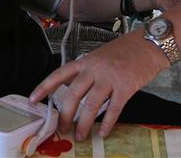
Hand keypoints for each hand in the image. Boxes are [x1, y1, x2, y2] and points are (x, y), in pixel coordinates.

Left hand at [29, 31, 165, 140]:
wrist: (148, 45)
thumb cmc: (123, 51)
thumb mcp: (98, 57)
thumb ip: (85, 73)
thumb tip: (70, 91)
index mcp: (85, 61)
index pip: (59, 74)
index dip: (44, 87)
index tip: (32, 99)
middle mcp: (94, 69)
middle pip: (73, 94)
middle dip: (65, 115)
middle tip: (62, 128)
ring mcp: (110, 78)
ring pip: (91, 104)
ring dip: (84, 123)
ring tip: (81, 136)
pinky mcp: (126, 87)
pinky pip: (114, 109)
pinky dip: (107, 123)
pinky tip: (103, 133)